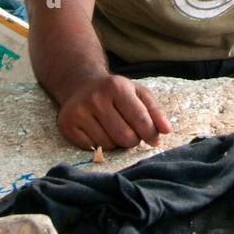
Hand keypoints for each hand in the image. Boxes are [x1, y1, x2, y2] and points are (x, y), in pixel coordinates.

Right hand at [57, 74, 171, 150]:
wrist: (81, 84)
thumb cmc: (115, 91)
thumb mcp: (137, 93)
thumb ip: (155, 111)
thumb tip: (166, 130)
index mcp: (116, 86)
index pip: (140, 120)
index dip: (150, 134)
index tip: (154, 140)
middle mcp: (95, 98)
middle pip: (125, 136)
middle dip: (133, 139)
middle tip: (131, 132)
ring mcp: (79, 112)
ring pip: (109, 145)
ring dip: (116, 143)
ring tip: (114, 129)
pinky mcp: (67, 125)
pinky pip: (92, 148)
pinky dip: (100, 145)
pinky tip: (99, 131)